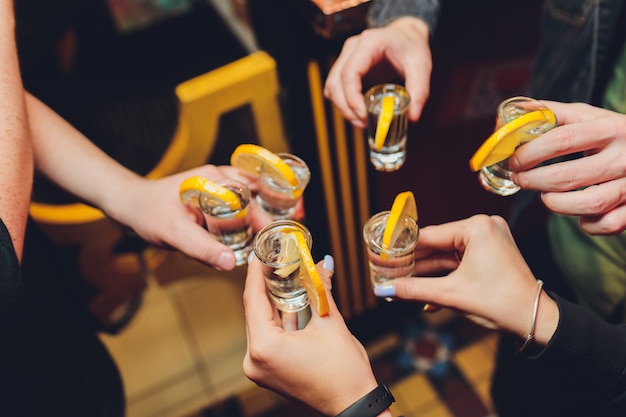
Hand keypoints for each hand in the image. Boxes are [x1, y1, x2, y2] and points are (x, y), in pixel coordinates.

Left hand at [105, 164, 274, 270]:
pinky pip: (236, 211)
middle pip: (257, 199)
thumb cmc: (147, 212)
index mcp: (216, 180)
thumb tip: (230, 263)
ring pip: (249, 205)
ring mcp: (217, 190)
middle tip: (283, 242)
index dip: (270, 217)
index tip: (283, 236)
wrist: (127, 205)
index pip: (254, 197)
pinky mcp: (211, 201)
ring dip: (260, 221)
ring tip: (273, 243)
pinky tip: (249, 241)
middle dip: (272, 218)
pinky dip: (246, 224)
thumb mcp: (174, 233)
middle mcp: (221, 180)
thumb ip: (202, 248)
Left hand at [243, 255, 385, 415]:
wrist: (354, 407)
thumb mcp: (330, 322)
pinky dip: (280, 320)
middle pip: (256, 311)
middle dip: (266, 284)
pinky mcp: (269, 371)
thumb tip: (321, 263)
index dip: (256, 272)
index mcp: (264, 347)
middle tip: (273, 259)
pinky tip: (289, 300)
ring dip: (274, 301)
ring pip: (263, 324)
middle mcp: (254, 360)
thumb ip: (320, 288)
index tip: (258, 252)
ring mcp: (260, 368)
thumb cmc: (344, 373)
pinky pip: (269, 337)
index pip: (253, 299)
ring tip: (283, 274)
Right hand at [323, 17, 431, 127]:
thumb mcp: (422, 66)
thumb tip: (413, 117)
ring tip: (362, 121)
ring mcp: (345, 57)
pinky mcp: (344, 68)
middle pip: (335, 82)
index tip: (364, 115)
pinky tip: (359, 113)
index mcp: (370, 43)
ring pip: (331, 87)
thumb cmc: (412, 48)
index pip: (350, 72)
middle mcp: (352, 48)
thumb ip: (419, 91)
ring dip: (343, 108)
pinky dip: (343, 104)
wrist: (405, 36)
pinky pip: (335, 89)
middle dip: (347, 108)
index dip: (352, 97)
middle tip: (364, 123)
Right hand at [378, 215, 558, 345]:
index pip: (429, 235)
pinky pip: (459, 261)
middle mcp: (484, 227)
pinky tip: (424, 289)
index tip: (384, 256)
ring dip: (427, 271)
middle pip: (437, 244)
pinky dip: (444, 274)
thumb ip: (414, 289)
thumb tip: (385, 289)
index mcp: (477, 227)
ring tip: (403, 282)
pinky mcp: (491, 253)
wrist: (535, 320)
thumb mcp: (451, 294)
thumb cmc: (501, 302)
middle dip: (415, 262)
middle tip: (390, 271)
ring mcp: (489, 239)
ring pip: (447, 254)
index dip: (403, 249)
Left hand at [510, 101, 625, 234]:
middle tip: (520, 179)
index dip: (530, 153)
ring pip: (588, 203)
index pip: (561, 140)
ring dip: (556, 203)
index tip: (514, 160)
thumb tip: (512, 116)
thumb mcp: (589, 116)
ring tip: (545, 196)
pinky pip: (608, 223)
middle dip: (533, 180)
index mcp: (610, 128)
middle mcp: (625, 156)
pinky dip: (588, 224)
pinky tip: (578, 213)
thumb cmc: (613, 135)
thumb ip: (553, 114)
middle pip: (567, 176)